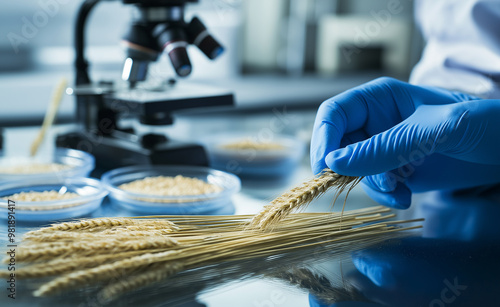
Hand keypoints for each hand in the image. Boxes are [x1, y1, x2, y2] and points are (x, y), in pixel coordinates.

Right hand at [310, 77, 499, 207]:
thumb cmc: (484, 122)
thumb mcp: (434, 130)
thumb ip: (385, 146)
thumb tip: (335, 162)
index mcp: (380, 99)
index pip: (334, 114)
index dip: (323, 138)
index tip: (325, 168)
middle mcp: (377, 123)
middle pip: (339, 146)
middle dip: (350, 169)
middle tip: (372, 184)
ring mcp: (386, 148)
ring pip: (354, 171)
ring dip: (373, 187)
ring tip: (400, 192)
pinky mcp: (397, 171)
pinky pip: (374, 186)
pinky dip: (385, 196)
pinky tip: (405, 197)